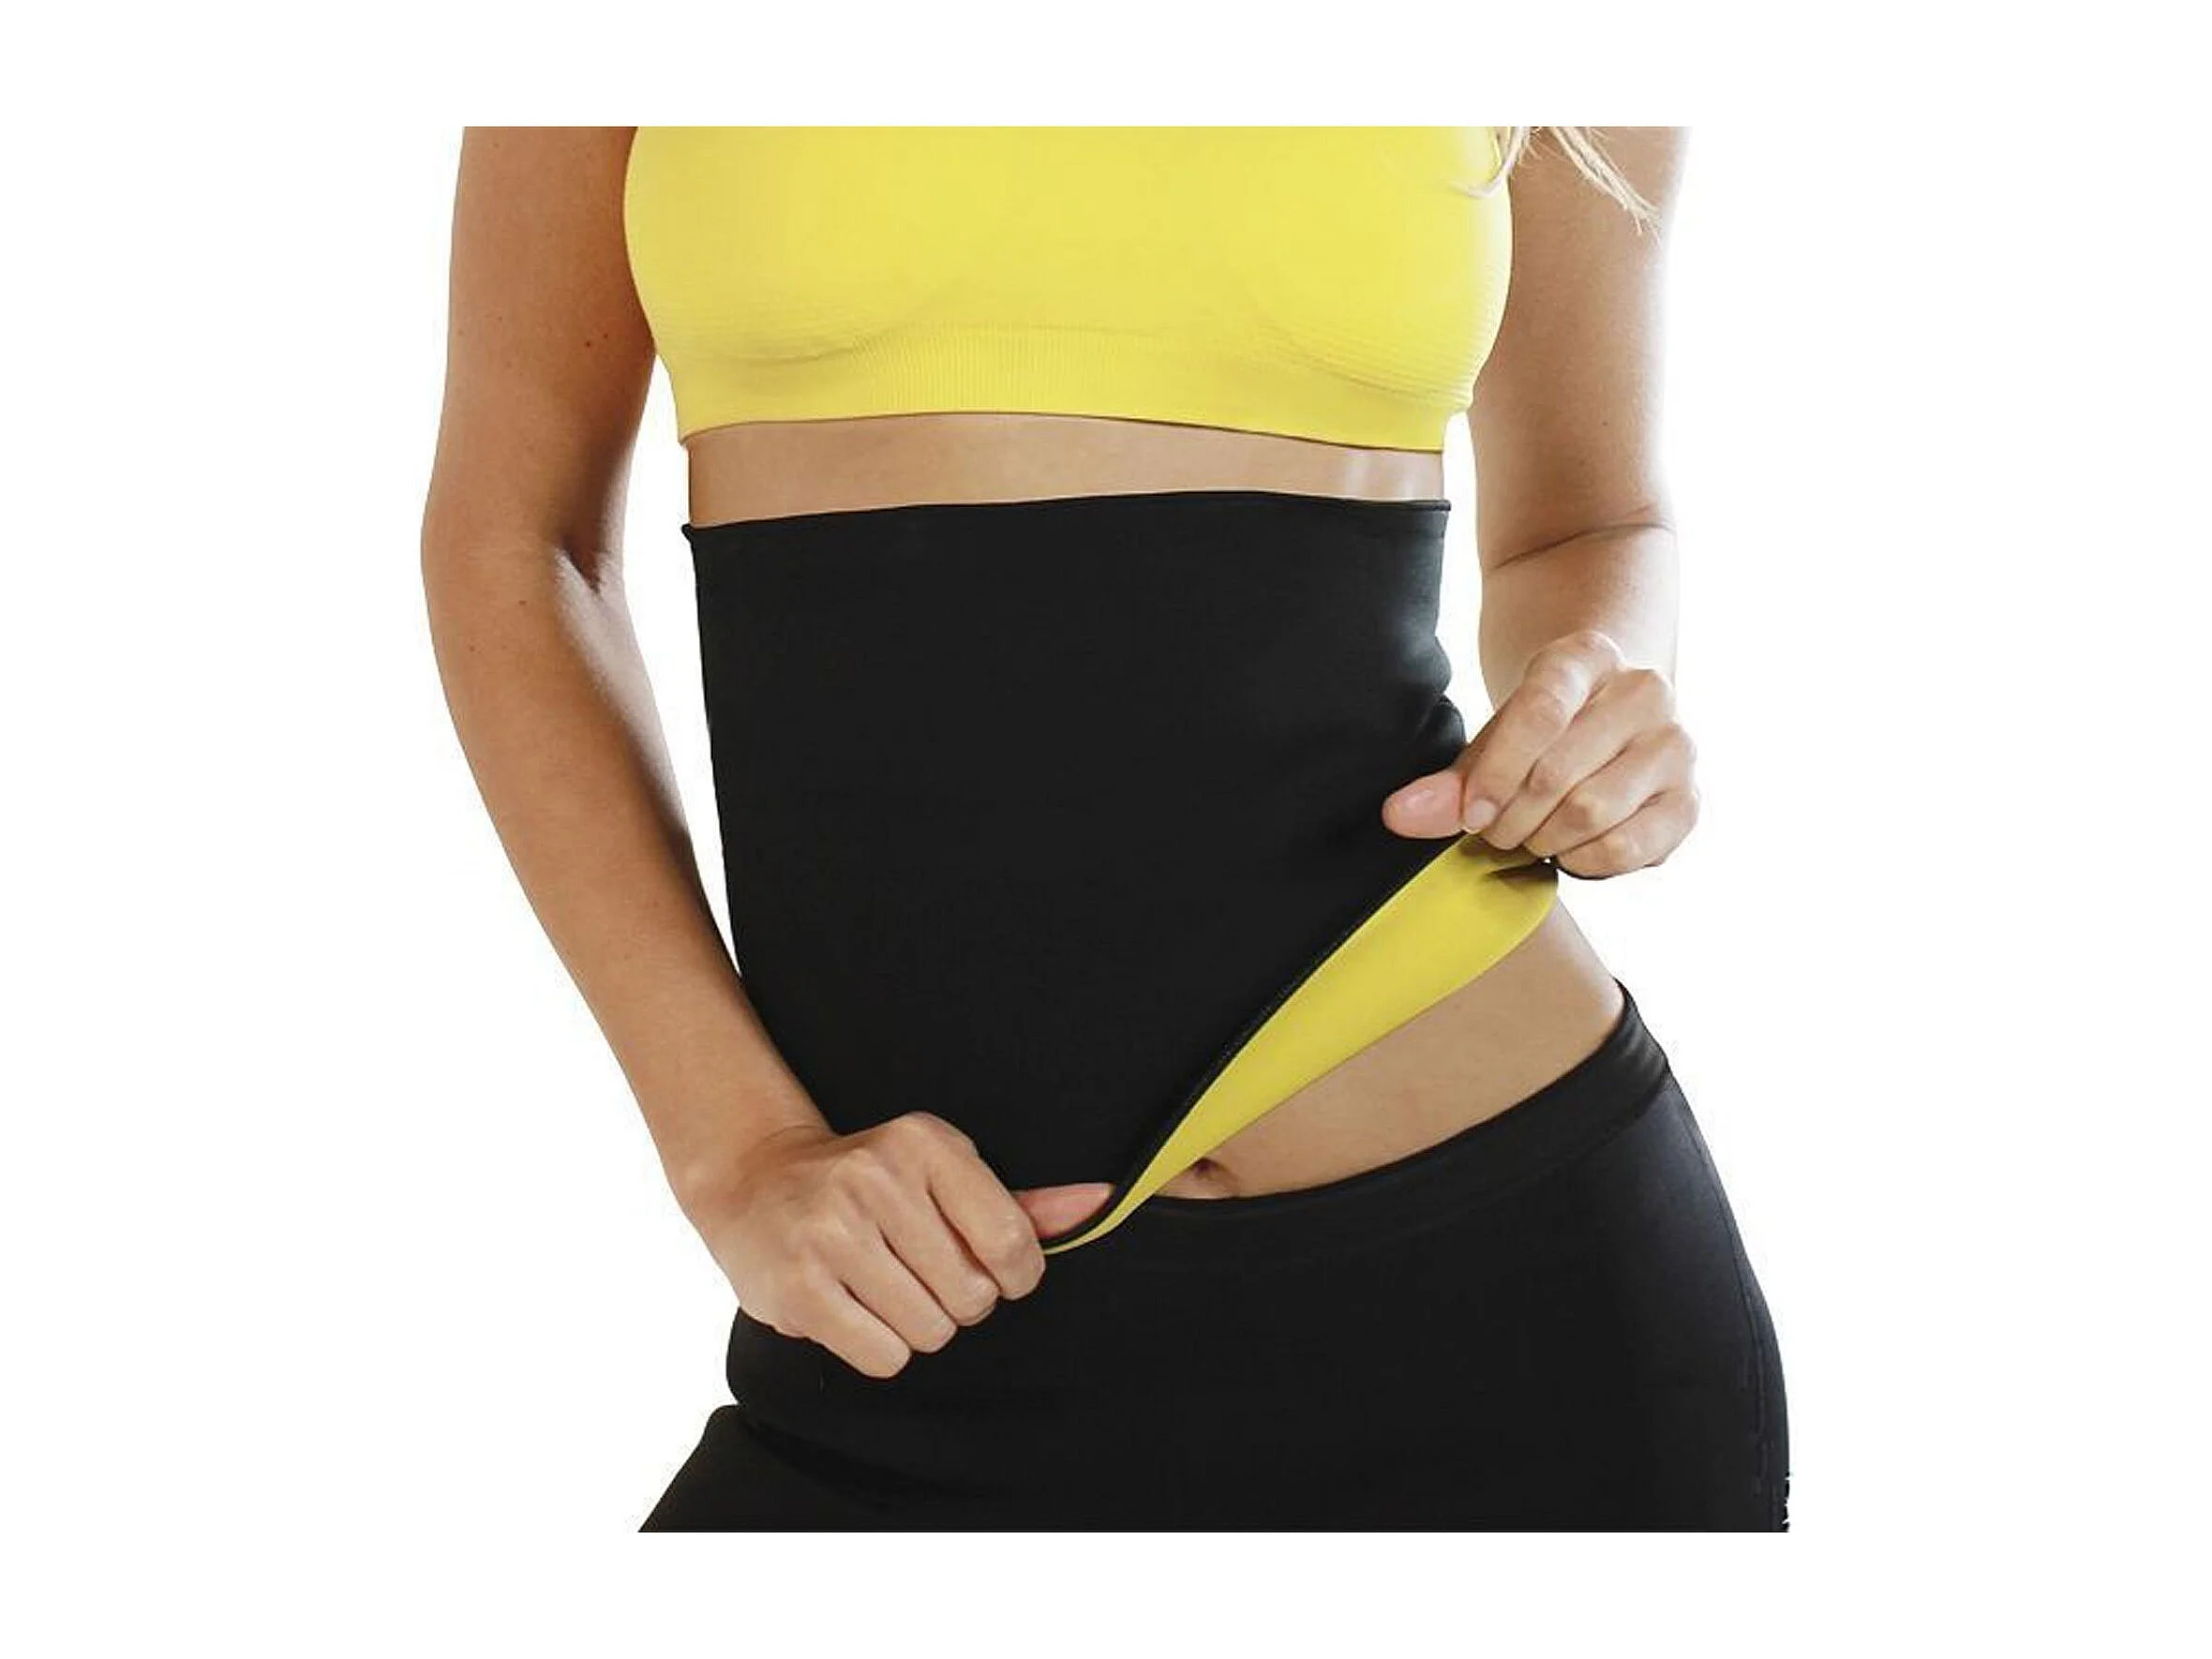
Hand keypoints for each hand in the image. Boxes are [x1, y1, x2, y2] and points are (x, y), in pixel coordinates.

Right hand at [685, 1113, 1112, 1378]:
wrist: (756, 1180)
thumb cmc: (869, 1183)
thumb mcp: (944, 1172)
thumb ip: (1022, 1202)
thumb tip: (1101, 1202)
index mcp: (923, 1144)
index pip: (1013, 1240)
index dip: (1015, 1276)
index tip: (993, 1270)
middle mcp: (875, 1180)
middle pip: (972, 1296)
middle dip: (957, 1300)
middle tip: (917, 1272)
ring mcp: (831, 1233)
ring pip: (930, 1331)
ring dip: (916, 1326)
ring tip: (882, 1287)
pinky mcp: (799, 1286)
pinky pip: (884, 1357)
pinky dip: (878, 1346)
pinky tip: (852, 1306)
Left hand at [1380, 628, 1698, 878]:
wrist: (1605, 724)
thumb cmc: (1537, 732)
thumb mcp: (1492, 740)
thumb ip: (1448, 781)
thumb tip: (1399, 816)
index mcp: (1588, 656)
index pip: (1541, 710)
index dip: (1497, 773)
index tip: (1469, 816)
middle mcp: (1644, 691)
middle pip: (1560, 773)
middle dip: (1511, 818)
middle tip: (1492, 833)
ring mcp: (1675, 745)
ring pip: (1592, 812)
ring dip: (1544, 839)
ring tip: (1527, 836)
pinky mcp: (1688, 801)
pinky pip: (1626, 847)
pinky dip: (1583, 862)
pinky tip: (1566, 849)